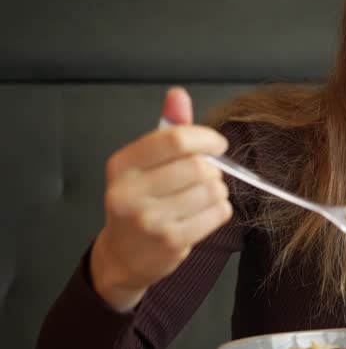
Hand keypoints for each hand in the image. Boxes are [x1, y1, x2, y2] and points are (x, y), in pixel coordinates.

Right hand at [90, 87, 231, 310]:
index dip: (206, 138)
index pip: (175, 139)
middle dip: (212, 169)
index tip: (217, 145)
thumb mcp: (145, 162)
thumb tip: (178, 94)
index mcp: (122, 164)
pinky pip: (218, 214)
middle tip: (206, 176)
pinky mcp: (170, 241)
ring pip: (211, 190)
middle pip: (198, 166)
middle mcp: (129, 192)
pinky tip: (206, 212)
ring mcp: (149, 220)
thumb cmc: (141, 200)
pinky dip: (221, 209)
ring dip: (218, 190)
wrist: (125, 254)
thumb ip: (167, 128)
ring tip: (204, 195)